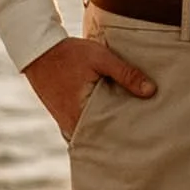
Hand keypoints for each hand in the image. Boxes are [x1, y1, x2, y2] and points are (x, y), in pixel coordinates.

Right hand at [24, 33, 157, 140]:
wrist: (39, 51)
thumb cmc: (70, 54)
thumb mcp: (101, 58)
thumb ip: (126, 74)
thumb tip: (151, 91)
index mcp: (81, 115)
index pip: (111, 135)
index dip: (129, 135)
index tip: (147, 135)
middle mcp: (72, 125)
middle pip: (103, 138)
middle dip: (121, 136)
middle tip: (145, 133)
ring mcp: (66, 123)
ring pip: (94, 134)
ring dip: (109, 130)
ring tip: (132, 126)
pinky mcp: (64, 117)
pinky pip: (85, 128)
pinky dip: (97, 125)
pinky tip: (112, 118)